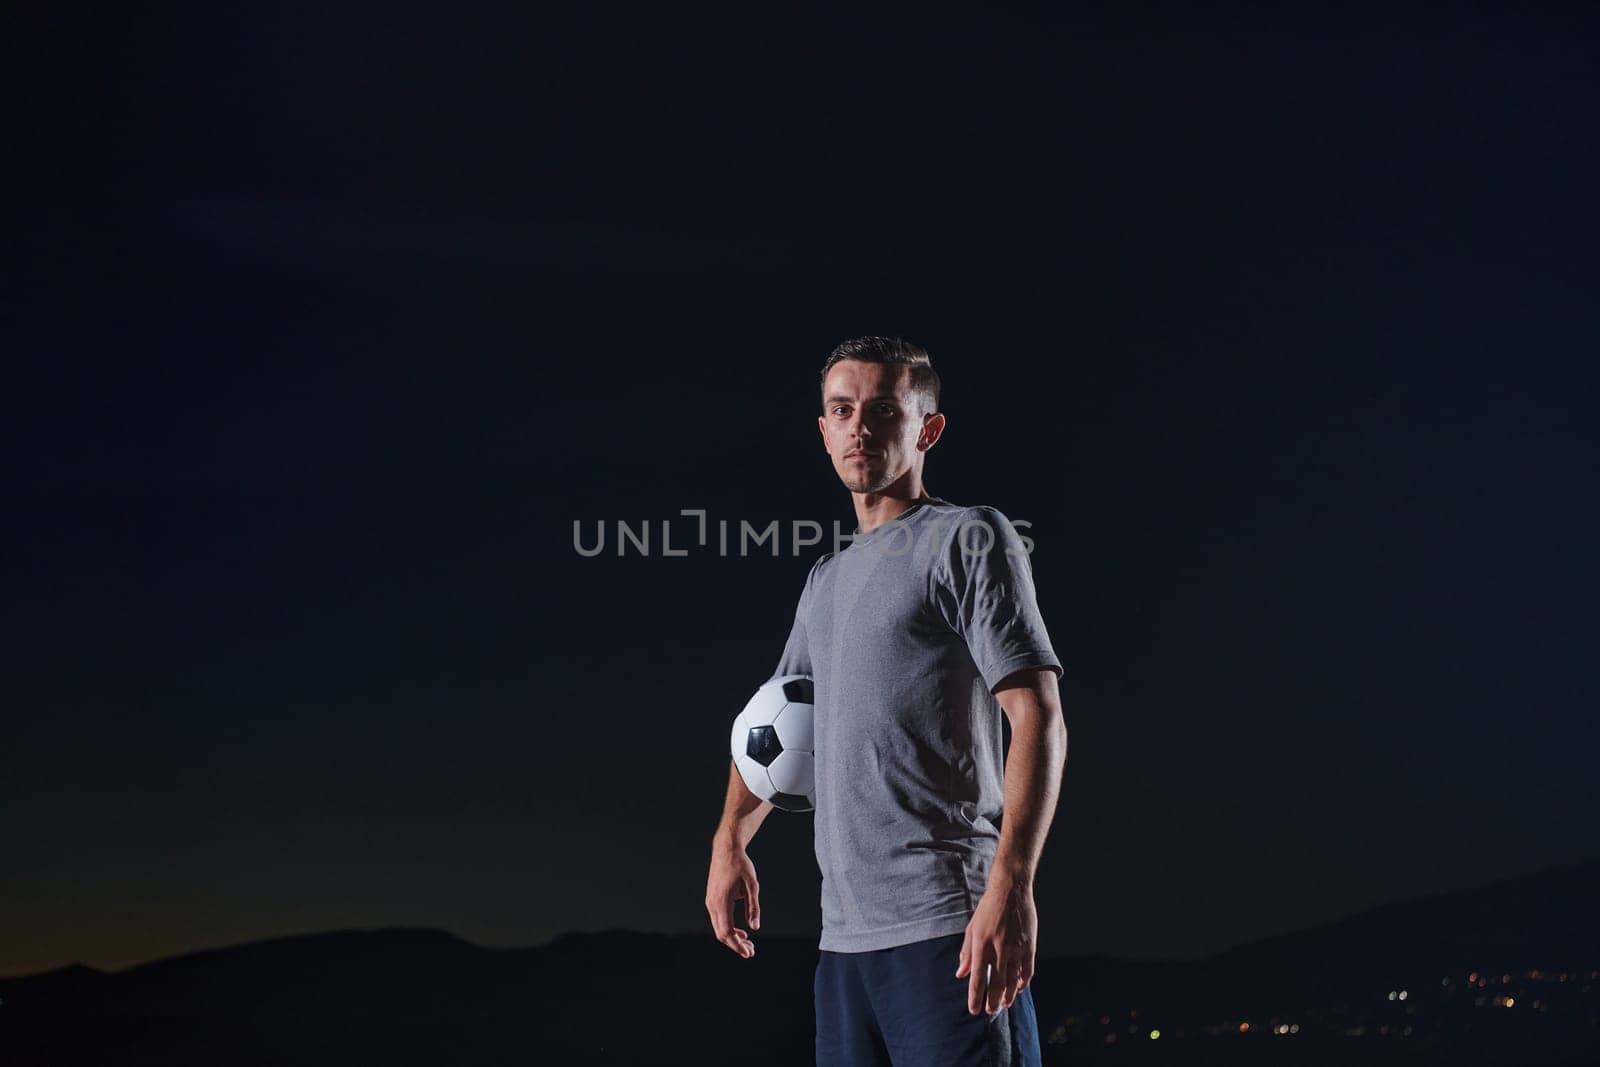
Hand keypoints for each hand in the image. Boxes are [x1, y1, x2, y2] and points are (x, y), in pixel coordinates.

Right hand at [705, 836, 760, 958]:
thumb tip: (754, 928)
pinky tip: (741, 931)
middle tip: (751, 951)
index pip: (728, 932)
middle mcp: (712, 904)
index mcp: (722, 902)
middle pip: (721, 934)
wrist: (725, 849)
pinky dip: (728, 928)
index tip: (749, 953)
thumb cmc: (740, 865)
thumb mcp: (752, 885)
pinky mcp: (711, 899)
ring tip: (748, 942)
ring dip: (732, 937)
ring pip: (719, 928)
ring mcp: (710, 902)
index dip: (737, 945)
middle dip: (736, 945)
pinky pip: (718, 920)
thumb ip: (753, 907)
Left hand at [954, 869, 1036, 1014]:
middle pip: (996, 983)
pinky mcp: (1029, 946)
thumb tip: (960, 974)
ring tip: (1005, 1004)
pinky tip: (1020, 988)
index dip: (975, 997)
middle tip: (990, 1010)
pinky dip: (1024, 982)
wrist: (1011, 891)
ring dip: (1009, 995)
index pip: (977, 978)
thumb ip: (966, 953)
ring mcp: (1016, 948)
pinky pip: (1027, 970)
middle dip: (993, 1001)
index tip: (974, 1010)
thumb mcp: (972, 928)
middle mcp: (998, 949)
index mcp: (981, 945)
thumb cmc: (988, 909)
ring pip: (1013, 980)